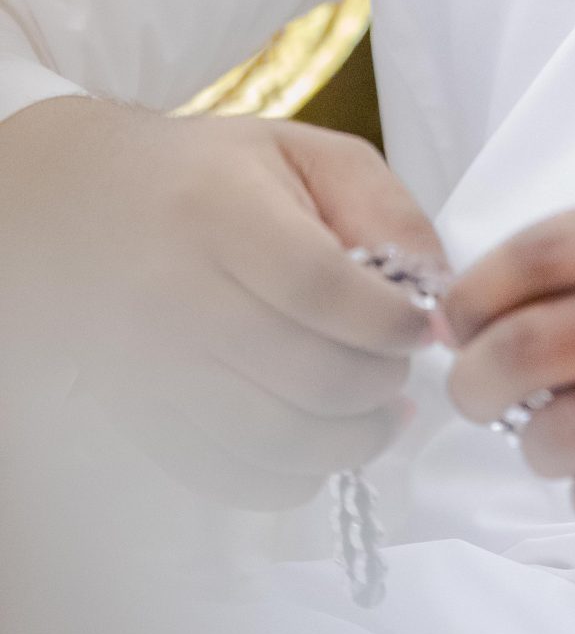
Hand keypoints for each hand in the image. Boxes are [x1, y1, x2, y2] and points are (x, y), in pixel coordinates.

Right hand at [0, 97, 446, 507]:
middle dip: (379, 386)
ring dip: (347, 444)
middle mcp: (174, 294)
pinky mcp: (136, 418)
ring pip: (266, 441)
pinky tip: (321, 446)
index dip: (389, 321)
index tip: (422, 327)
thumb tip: (436, 290)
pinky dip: (289, 480)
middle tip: (400, 372)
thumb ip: (385, 209)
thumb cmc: (210, 176)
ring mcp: (148, 367)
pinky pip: (223, 477)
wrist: (78, 210)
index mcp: (220, 210)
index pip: (320, 287)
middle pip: (303, 374)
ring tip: (379, 418)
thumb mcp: (305, 152)